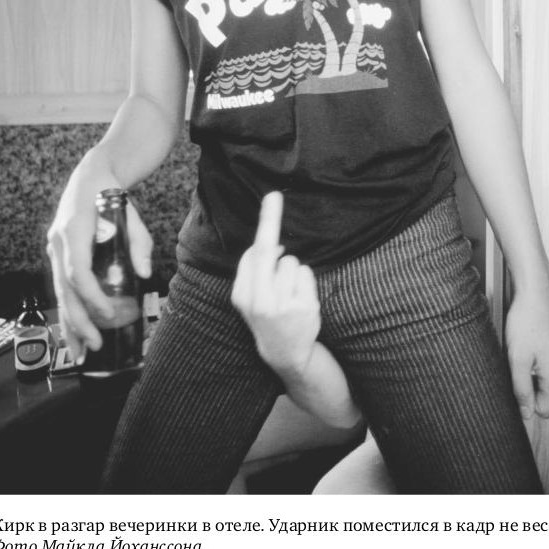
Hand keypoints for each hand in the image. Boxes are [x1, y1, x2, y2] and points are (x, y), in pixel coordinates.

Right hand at [46, 167, 152, 361]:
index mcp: (74, 229)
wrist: (91, 175)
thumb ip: (139, 243)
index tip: (109, 313)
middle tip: (95, 345)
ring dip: (69, 323)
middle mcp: (58, 241)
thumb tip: (144, 273)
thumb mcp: (131, 214)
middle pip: (65, 289)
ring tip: (80, 352)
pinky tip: (74, 333)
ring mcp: (54, 248)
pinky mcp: (57, 254)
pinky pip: (61, 287)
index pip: (79, 271)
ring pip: (59, 292)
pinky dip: (68, 310)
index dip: (92, 295)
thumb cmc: (112, 194)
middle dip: (79, 320)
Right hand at [231, 191, 320, 374]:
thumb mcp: (250, 300)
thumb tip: (274, 244)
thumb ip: (255, 272)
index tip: (271, 198)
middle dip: (269, 219)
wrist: (285, 353)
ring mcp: (282, 305)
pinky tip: (301, 299)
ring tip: (290, 293)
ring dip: (293, 270)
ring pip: (291, 262)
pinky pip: (306, 274)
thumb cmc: (267, 317)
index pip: (251, 253)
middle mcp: (259, 301)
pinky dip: (305, 281)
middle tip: (273, 195)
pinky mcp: (303, 308)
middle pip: (267, 251)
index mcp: (242, 295)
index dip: (264, 225)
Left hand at [504, 285, 548, 419]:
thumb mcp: (517, 359)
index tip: (514, 383)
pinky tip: (527, 353)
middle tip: (517, 368)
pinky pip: (547, 375)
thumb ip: (522, 389)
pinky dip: (535, 369)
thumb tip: (526, 414)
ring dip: (530, 379)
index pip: (543, 411)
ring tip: (522, 358)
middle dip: (528, 390)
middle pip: (546, 400)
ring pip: (545, 387)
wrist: (534, 296)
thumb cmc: (525, 323)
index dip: (525, 401)